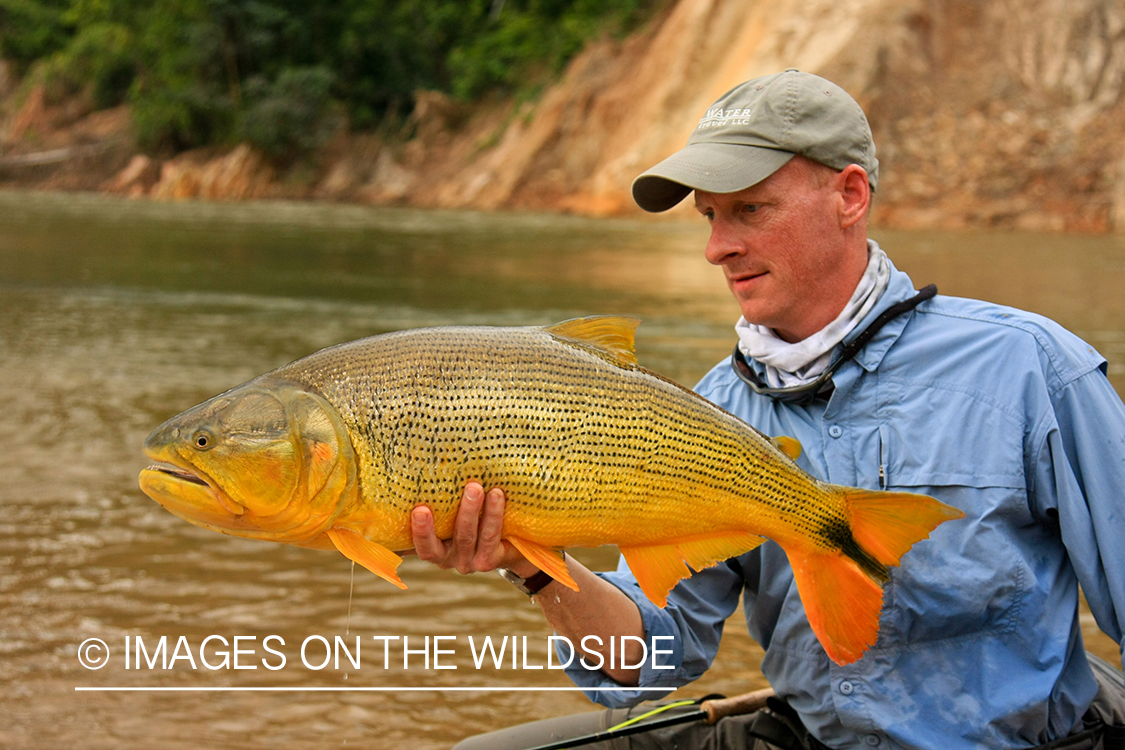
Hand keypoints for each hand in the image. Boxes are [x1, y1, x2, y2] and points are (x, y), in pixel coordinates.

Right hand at [409, 482, 531, 574]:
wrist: (506, 543)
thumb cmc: (468, 519)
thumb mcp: (448, 516)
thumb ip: (437, 503)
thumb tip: (407, 466)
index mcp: (433, 549)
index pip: (420, 545)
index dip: (418, 531)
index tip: (418, 510)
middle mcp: (447, 559)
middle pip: (438, 546)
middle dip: (435, 524)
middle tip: (435, 501)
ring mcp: (468, 562)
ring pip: (466, 536)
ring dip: (470, 511)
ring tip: (475, 487)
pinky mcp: (489, 560)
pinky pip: (490, 536)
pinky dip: (493, 514)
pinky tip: (496, 494)